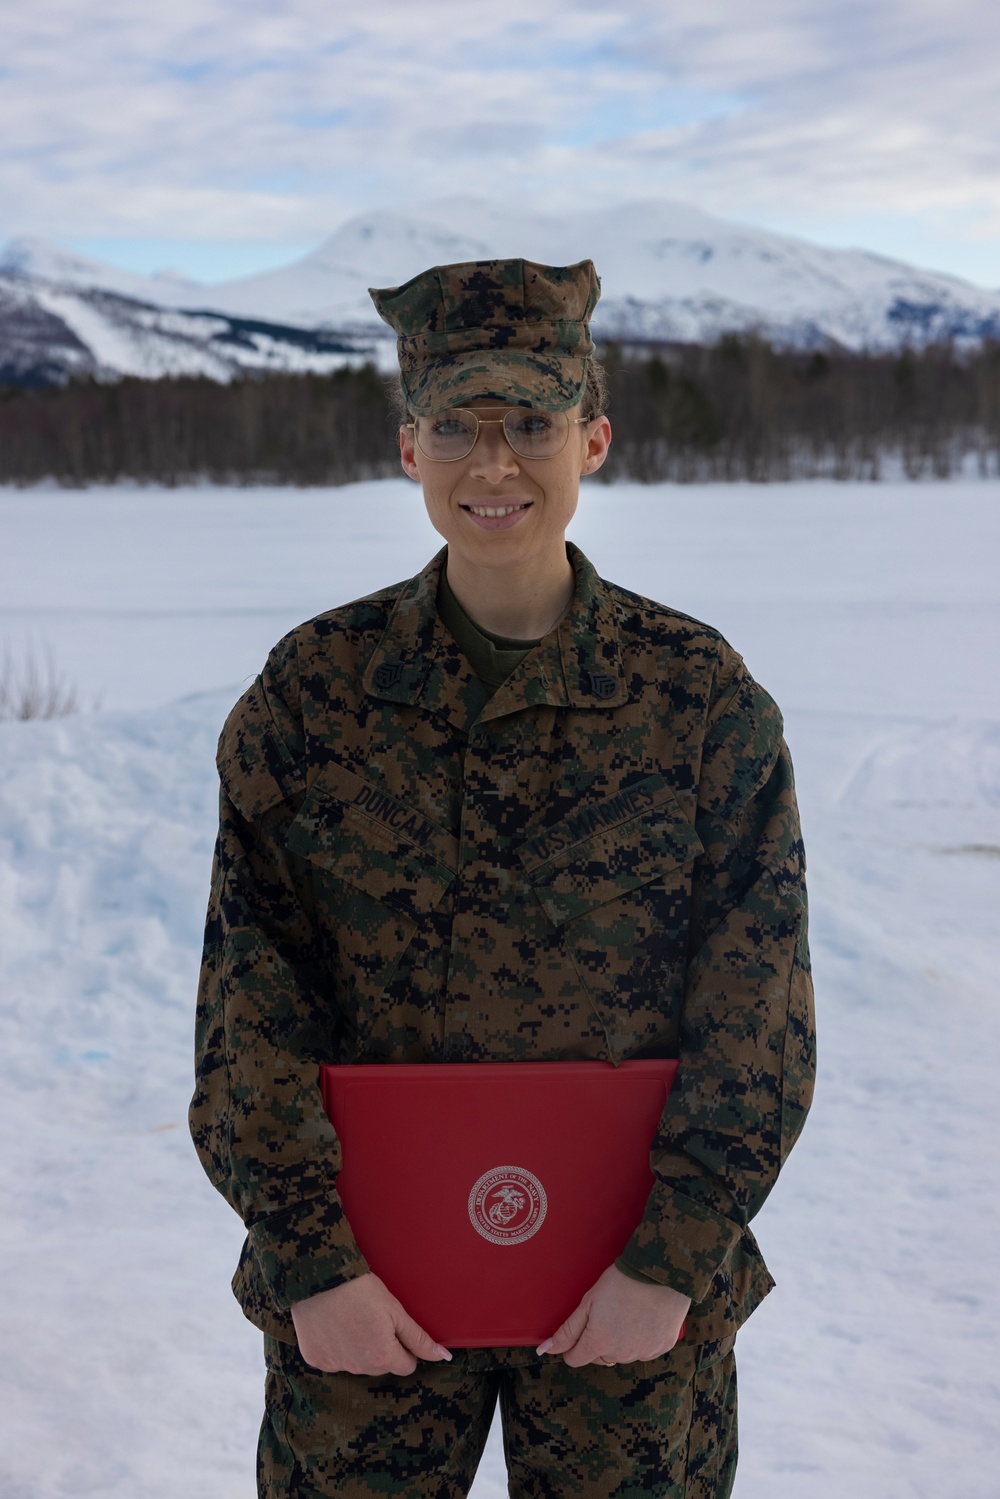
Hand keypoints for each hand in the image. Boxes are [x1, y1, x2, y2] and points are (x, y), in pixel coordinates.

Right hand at [291, 1272, 451, 1375]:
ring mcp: (336, 1366)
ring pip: (358, 1364)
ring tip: (352, 1318)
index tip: (395, 1327)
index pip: (407, 1366)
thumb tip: (443, 1357)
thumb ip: (419, 1338)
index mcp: (382, 1356)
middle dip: (383, 1348)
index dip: (405, 1346)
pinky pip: (334, 1359)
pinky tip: (334, 1324)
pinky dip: (336, 1347)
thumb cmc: (359, 1289)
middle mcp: (359, 1368)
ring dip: (359, 1348)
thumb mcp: (395, 1310)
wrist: (318, 1278)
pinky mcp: (316, 1359)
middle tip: (373, 1318)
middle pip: (382, 1365)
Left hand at [537, 1264, 690, 1366]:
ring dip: (621, 1340)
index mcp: (598, 1344)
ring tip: (627, 1312)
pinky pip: (645, 1349)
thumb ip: (568, 1330)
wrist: (659, 1274)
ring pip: (623, 1353)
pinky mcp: (661, 1348)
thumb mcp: (588, 1302)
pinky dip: (643, 1338)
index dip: (573, 1345)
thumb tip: (546, 1349)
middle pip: (600, 1356)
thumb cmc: (621, 1282)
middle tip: (606, 1313)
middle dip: (598, 1340)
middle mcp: (619, 1355)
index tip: (579, 1330)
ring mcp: (642, 1353)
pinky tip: (645, 1316)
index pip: (575, 1359)